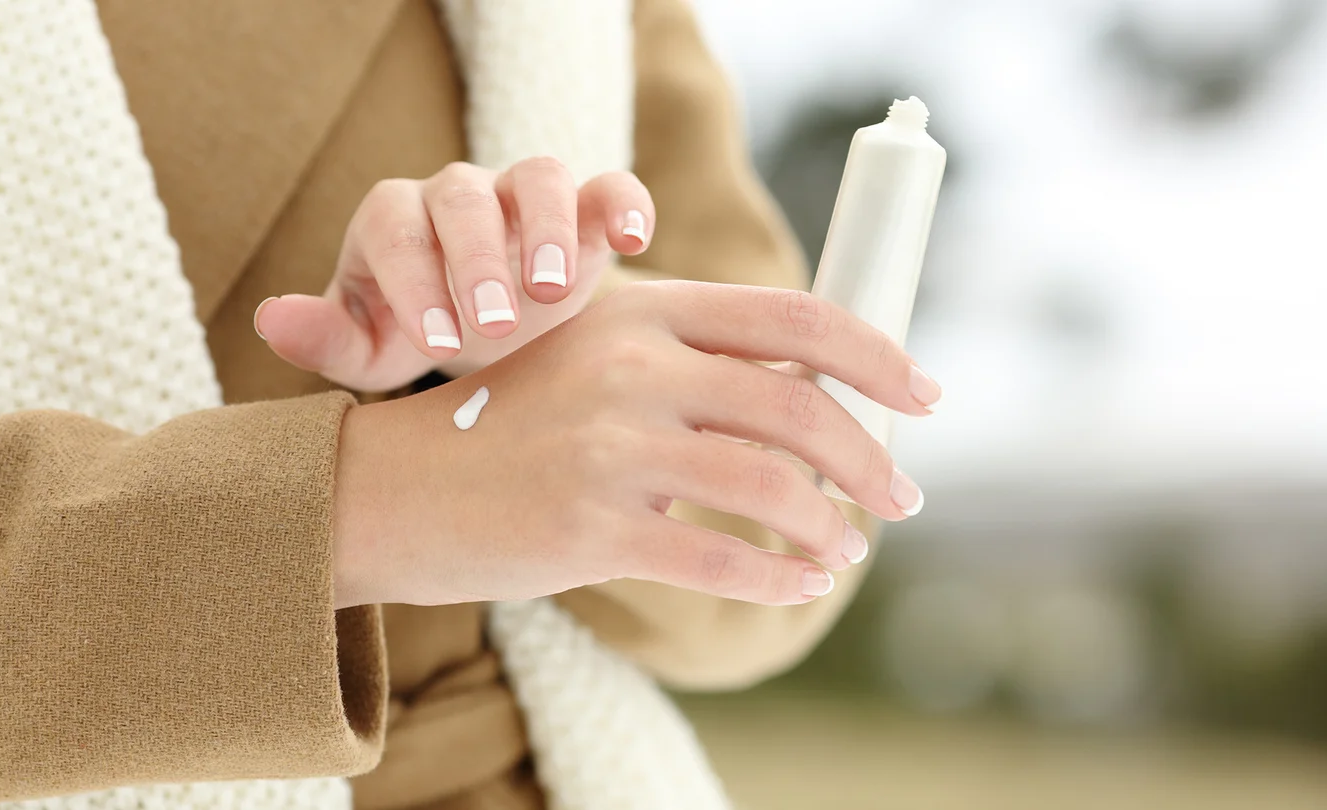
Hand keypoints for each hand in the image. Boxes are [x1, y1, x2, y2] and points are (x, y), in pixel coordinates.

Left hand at [255, 157, 653, 391]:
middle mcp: (459, 195)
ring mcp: (525, 196)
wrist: (494, 329)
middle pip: (463, 197)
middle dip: (476, 257)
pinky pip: (609, 187)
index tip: (437, 344)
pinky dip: (624, 204)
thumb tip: (271, 318)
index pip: (395, 231)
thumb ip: (325, 339)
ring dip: (546, 224)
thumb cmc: (425, 333)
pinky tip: (633, 242)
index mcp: (397, 222)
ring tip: (552, 288)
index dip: (414, 282)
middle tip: (493, 322)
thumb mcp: (373, 349)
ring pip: (539, 175)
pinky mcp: (586, 209)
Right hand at [331, 281, 942, 608]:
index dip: (878, 356)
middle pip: (799, 408)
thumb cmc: (515, 419)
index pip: (795, 318)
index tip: (925, 395)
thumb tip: (819, 393)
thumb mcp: (600, 355)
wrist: (401, 484)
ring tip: (848, 548)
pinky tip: (799, 585)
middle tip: (902, 497)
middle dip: (871, 459)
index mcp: (645, 309)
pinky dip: (780, 578)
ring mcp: (613, 448)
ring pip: (772, 489)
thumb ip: (697, 357)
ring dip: (833, 527)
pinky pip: (722, 560)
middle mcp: (634, 366)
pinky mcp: (593, 528)